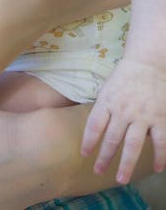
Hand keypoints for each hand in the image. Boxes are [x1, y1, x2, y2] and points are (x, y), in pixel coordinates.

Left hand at [81, 57, 165, 183]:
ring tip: (121, 179)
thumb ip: (104, 109)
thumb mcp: (107, 89)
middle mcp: (123, 111)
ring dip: (126, 164)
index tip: (84, 154)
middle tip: (99, 171)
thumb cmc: (124, 76)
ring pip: (133, 145)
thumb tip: (100, 131)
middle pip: (111, 139)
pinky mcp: (160, 119)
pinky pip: (160, 142)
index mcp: (107, 101)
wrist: (148, 62)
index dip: (88, 141)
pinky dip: (159, 157)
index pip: (94, 125)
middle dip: (104, 158)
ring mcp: (142, 116)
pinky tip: (156, 169)